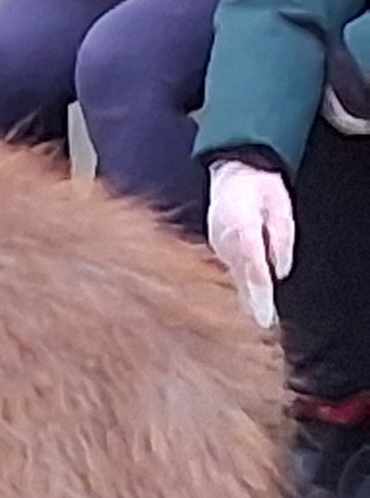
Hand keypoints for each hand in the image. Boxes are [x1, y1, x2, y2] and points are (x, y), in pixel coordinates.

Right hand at [207, 160, 294, 328]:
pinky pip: (227, 268)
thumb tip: (281, 270)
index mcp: (242, 232)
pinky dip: (235, 283)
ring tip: (250, 318)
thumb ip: (282, 239)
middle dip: (250, 305)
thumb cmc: (258, 185)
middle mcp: (225, 242)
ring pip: (232, 277)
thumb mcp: (280, 207)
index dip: (261, 298)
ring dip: (242, 296)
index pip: (255, 273)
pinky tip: (241, 296)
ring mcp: (217, 244)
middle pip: (240, 281)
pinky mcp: (214, 245)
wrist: (232, 170)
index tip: (264, 318)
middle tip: (260, 327)